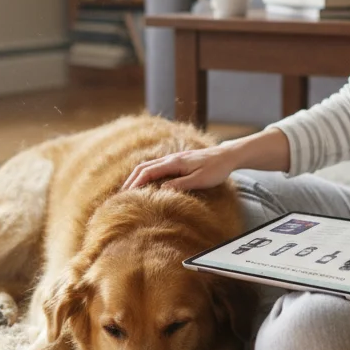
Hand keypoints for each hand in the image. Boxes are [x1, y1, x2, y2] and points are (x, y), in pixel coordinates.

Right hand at [122, 145, 238, 191]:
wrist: (227, 156)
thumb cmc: (216, 169)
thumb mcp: (200, 180)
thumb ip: (181, 184)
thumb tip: (161, 190)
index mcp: (174, 163)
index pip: (148, 171)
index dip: (135, 182)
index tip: (126, 194)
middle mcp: (171, 158)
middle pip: (144, 166)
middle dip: (131, 179)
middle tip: (121, 193)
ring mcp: (174, 159)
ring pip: (149, 165)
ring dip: (137, 176)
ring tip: (129, 189)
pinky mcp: (178, 161)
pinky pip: (156, 166)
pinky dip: (146, 174)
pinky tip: (146, 182)